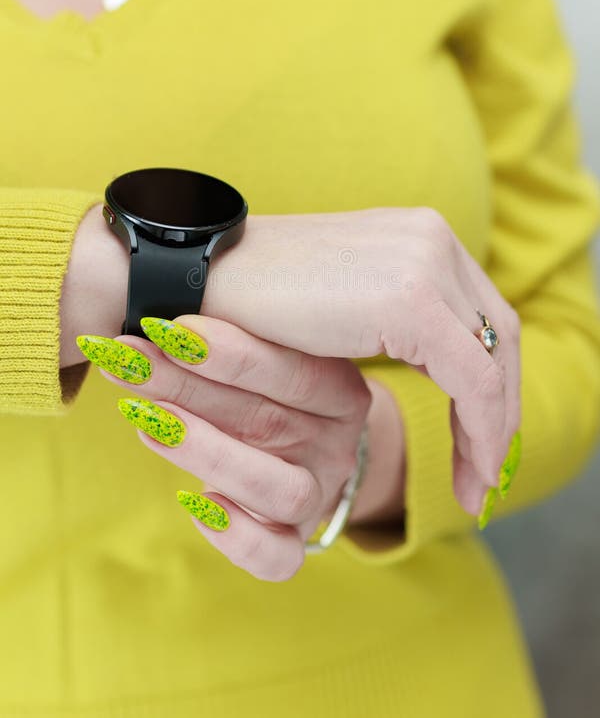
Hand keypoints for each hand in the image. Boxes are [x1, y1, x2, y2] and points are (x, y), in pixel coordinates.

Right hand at [66, 204, 519, 516]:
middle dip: (502, 411)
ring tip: (475, 486)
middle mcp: (432, 237)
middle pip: (500, 337)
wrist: (197, 276)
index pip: (482, 316)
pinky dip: (480, 432)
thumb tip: (431, 364)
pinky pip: (472, 381)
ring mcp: (425, 262)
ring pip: (495, 363)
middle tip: (486, 475)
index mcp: (418, 235)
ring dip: (493, 432)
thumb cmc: (255, 302)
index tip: (480, 441)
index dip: (492, 382)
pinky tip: (465, 474)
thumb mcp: (343, 307)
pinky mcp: (410, 299)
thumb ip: (391, 320)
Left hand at [81, 314, 375, 581]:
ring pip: (279, 489)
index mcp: (342, 388)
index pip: (294, 370)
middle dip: (186, 387)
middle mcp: (339, 441)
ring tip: (148, 421)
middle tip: (127, 360)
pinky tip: (195, 504)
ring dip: (207, 452)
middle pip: (268, 421)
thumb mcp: (269, 347)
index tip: (167, 327)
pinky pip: (279, 555)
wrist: (309, 436)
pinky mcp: (298, 536)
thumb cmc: (270, 381)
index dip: (231, 353)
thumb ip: (232, 329)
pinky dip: (236, 537)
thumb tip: (160, 296)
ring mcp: (321, 492)